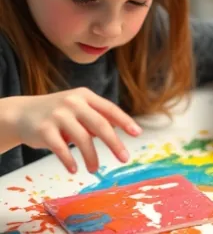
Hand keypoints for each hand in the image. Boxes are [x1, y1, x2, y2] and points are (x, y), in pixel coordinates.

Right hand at [12, 88, 140, 173]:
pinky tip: (75, 169)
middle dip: (114, 143)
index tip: (137, 134)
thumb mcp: (78, 108)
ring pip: (82, 139)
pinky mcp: (43, 129)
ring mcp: (57, 115)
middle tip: (125, 158)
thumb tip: (119, 134)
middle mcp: (73, 102)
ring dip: (91, 157)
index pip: (109, 109)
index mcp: (85, 96)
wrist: (20, 113)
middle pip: (100, 125)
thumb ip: (97, 118)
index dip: (125, 121)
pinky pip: (61, 148)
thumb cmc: (57, 113)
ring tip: (94, 169)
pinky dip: (70, 160)